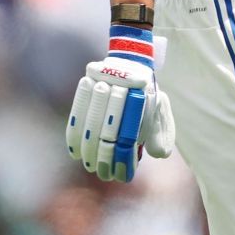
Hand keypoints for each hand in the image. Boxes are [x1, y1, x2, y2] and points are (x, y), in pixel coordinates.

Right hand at [66, 24, 175, 181]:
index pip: (131, 133)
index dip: (125, 157)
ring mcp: (105, 81)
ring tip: (89, 166)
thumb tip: (159, 154)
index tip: (122, 176)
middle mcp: (125, 88)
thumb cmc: (144, 94)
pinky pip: (78, 111)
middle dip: (104, 156)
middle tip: (102, 175)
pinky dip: (75, 133)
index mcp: (145, 96)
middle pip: (109, 129)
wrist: (131, 59)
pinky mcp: (89, 79)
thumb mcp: (158, 110)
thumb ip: (159, 132)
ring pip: (92, 121)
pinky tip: (75, 151)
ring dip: (88, 148)